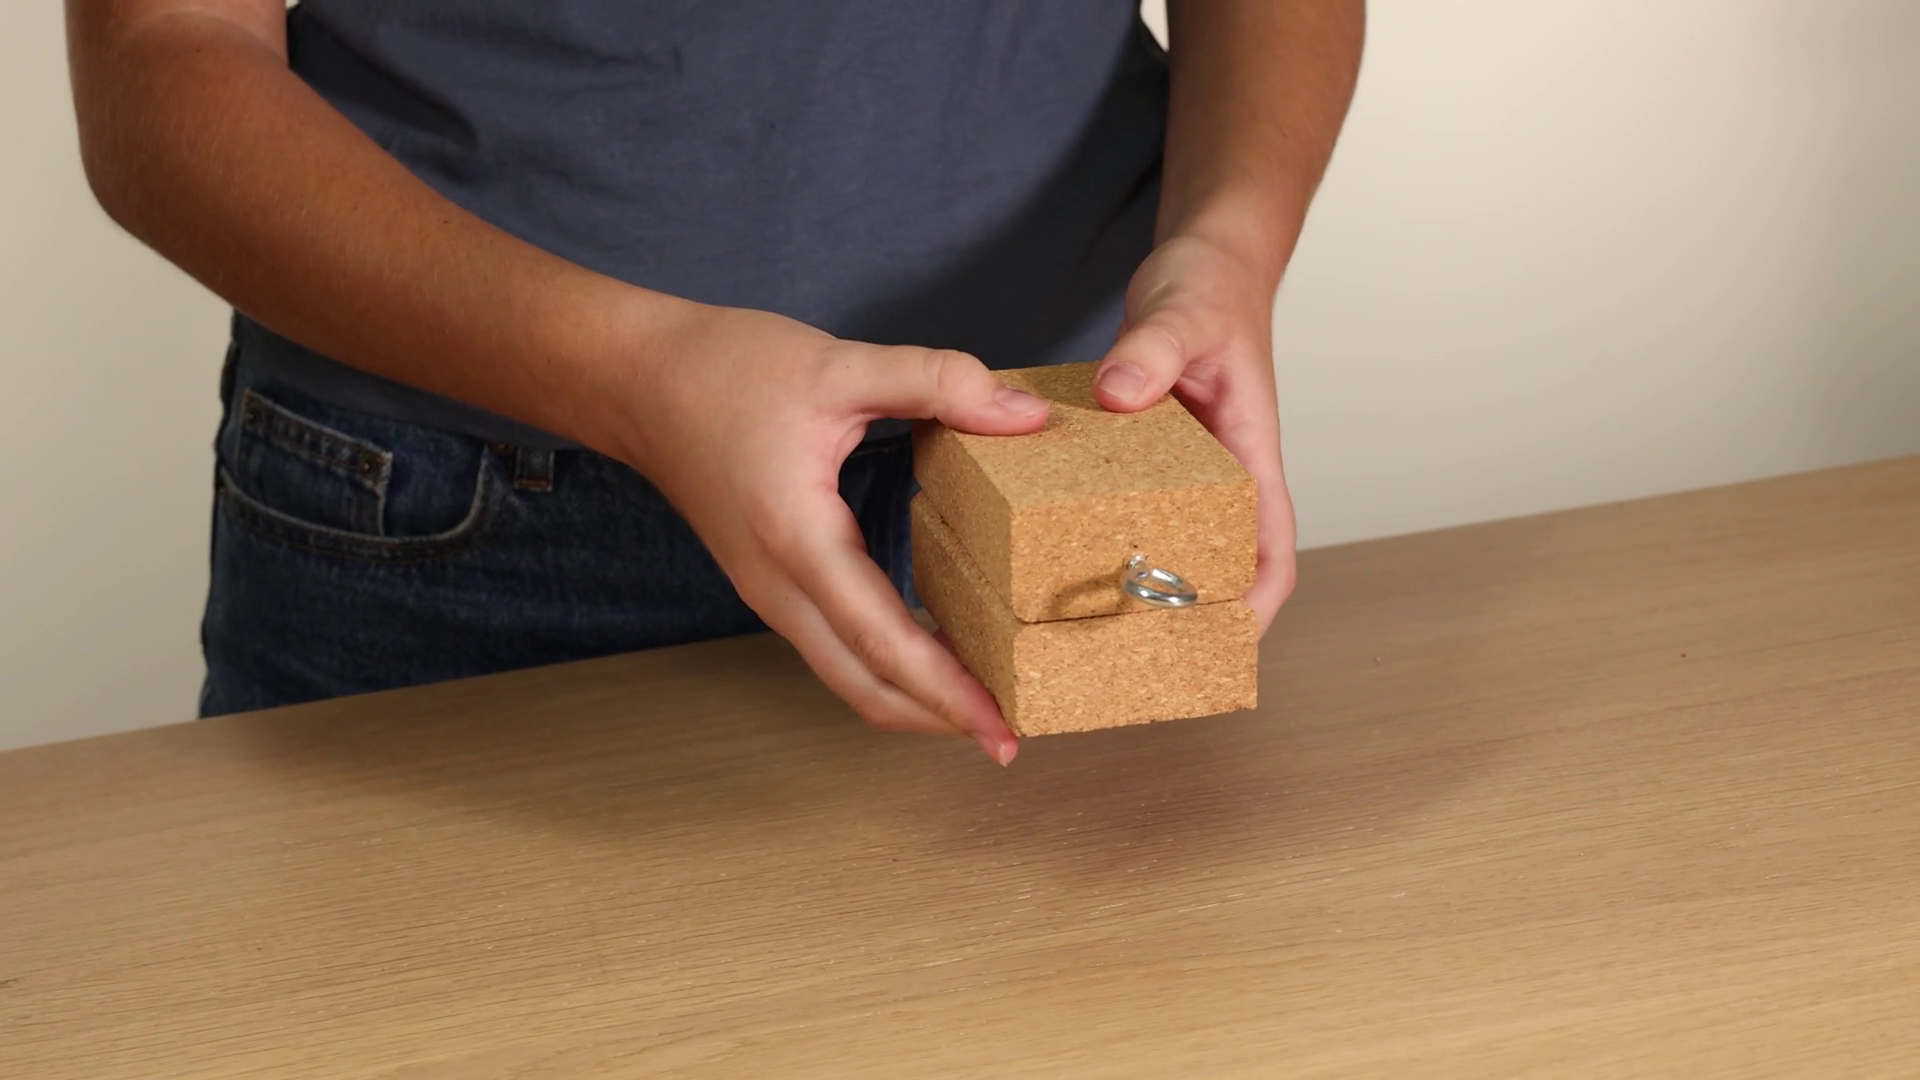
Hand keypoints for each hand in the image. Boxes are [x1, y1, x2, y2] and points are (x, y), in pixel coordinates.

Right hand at [613, 304, 1049, 764]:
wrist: (635, 380)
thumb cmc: (721, 370)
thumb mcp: (839, 363)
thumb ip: (938, 382)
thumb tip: (1026, 415)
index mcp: (798, 540)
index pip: (884, 643)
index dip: (949, 694)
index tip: (1003, 727)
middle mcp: (778, 585)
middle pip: (865, 688)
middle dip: (940, 721)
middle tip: (1011, 734)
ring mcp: (769, 592)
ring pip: (848, 677)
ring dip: (915, 699)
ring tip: (985, 701)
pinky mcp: (770, 583)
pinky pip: (834, 648)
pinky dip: (887, 666)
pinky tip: (934, 650)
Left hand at [1093, 234, 1298, 632]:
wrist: (1206, 258)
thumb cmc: (1213, 285)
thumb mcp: (1183, 310)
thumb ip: (1153, 349)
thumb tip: (1120, 393)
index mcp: (1249, 453)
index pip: (1272, 549)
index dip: (1256, 607)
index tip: (1228, 648)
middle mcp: (1220, 473)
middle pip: (1219, 567)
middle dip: (1189, 620)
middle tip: (1134, 663)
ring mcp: (1183, 470)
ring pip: (1172, 545)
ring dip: (1141, 588)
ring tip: (1086, 632)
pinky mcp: (1146, 459)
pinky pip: (1129, 510)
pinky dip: (1102, 537)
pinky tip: (1052, 556)